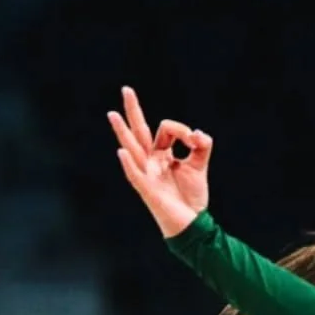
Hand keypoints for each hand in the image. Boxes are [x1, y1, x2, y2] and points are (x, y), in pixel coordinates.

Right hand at [108, 85, 210, 238]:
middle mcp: (150, 161)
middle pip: (139, 132)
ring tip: (112, 114)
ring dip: (122, 132)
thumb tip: (198, 133)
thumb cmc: (191, 197)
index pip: (166, 129)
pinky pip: (135, 175)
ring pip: (132, 149)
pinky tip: (122, 152)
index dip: (181, 130)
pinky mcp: (147, 190)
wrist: (193, 224)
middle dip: (133, 111)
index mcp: (161, 154)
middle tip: (126, 89)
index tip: (196, 140)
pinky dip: (129, 164)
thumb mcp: (199, 167)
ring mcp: (147, 174)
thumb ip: (202, 147)